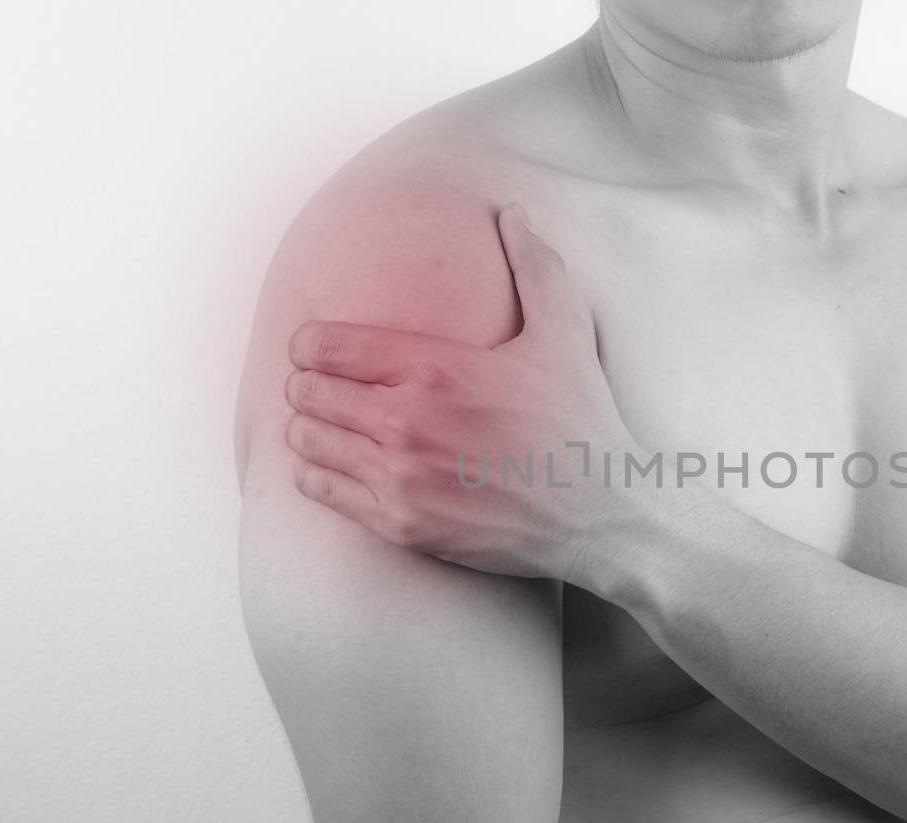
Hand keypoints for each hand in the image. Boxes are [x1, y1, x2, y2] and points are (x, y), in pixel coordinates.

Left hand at [283, 203, 640, 579]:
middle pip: (306, 392)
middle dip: (308, 385)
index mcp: (437, 368)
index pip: (325, 345)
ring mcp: (400, 477)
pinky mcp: (400, 524)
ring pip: (306, 442)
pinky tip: (337, 466)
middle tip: (324, 388)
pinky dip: (316, 474)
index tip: (319, 349)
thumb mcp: (565, 335)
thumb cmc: (581, 424)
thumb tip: (514, 214)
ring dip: (309, 429)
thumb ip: (534, 267)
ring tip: (327, 426)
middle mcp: (408, 421)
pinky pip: (322, 491)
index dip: (311, 343)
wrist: (600, 518)